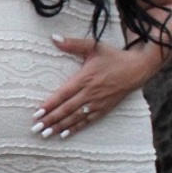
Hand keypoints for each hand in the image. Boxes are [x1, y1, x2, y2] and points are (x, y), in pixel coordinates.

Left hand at [31, 34, 156, 139]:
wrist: (136, 70)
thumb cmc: (113, 57)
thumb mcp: (94, 46)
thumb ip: (73, 43)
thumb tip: (53, 38)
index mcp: (85, 78)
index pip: (63, 94)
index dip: (50, 104)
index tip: (37, 112)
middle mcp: (89, 93)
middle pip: (66, 109)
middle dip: (50, 120)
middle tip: (35, 128)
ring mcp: (96, 104)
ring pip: (75, 118)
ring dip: (59, 127)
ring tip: (45, 134)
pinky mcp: (103, 110)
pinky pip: (86, 122)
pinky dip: (75, 129)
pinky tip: (64, 134)